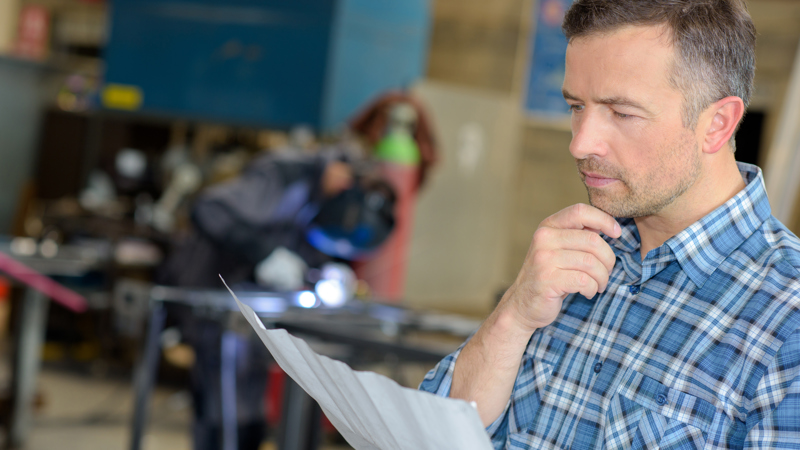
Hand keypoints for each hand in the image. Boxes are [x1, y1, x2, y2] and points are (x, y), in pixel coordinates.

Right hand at [501, 203, 620, 332]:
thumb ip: (578, 236)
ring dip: (602, 278)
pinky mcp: (548, 280)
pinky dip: (592, 289)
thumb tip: (610, 227)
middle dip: (608, 259)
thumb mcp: (559, 249)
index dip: (604, 220)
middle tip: (606, 272)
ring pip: (591, 263)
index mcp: (548, 226)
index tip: (617, 233)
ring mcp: (544, 259)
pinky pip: (584, 281)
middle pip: (593, 240)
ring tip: (598, 285)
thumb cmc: (549, 276)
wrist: (523, 304)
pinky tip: (587, 292)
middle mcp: (544, 239)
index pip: (580, 211)